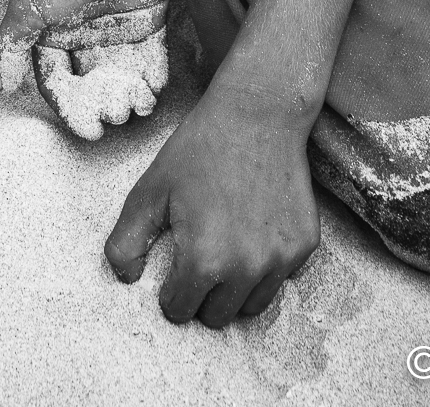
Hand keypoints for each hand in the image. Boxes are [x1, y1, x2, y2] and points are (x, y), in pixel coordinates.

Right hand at [0, 0, 172, 135]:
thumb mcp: (31, 2)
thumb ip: (13, 41)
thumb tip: (2, 82)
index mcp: (55, 33)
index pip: (61, 82)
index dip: (73, 109)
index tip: (88, 131)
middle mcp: (85, 34)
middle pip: (94, 82)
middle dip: (105, 105)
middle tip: (117, 119)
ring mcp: (118, 26)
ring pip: (123, 72)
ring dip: (131, 94)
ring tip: (138, 109)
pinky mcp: (148, 16)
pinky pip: (151, 54)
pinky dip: (154, 74)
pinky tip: (156, 91)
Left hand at [104, 78, 321, 327]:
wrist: (258, 112)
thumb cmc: (200, 148)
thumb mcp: (150, 188)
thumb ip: (125, 241)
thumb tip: (127, 279)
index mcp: (204, 259)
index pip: (180, 310)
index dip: (171, 289)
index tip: (174, 265)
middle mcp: (246, 268)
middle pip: (217, 316)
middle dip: (203, 294)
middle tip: (200, 254)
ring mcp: (281, 258)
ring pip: (252, 306)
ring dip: (236, 289)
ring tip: (226, 247)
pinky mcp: (305, 245)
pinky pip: (281, 278)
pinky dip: (266, 265)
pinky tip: (255, 227)